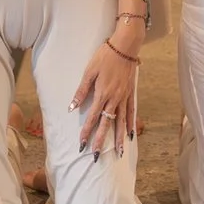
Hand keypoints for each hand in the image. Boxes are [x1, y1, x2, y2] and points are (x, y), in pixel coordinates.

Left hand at [70, 28, 142, 152]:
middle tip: (97, 156)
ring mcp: (124, 97)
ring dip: (119, 138)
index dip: (86, 132)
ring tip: (119, 152)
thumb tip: (72, 107)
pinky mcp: (131, 93)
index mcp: (102, 94)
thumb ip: (81, 91)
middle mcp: (114, 99)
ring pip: (121, 122)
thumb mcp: (89, 72)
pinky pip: (131, 112)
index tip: (82, 145)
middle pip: (107, 124)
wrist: (125, 46)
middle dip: (101, 141)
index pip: (92, 118)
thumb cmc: (104, 57)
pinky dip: (131, 124)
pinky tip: (131, 134)